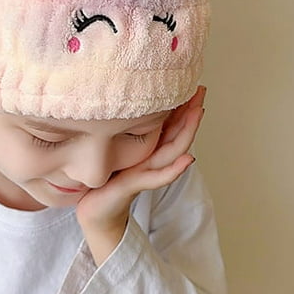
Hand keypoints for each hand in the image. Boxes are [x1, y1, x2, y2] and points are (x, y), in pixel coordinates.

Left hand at [76, 86, 205, 264]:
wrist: (93, 209)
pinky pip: (157, 176)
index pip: (170, 124)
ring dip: (187, 131)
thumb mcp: (115, 147)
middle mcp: (151, 159)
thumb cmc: (106, 177)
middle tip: (201, 91)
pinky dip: (174, 169)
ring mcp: (145, 171)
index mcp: (147, 148)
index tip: (193, 85)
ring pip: (172, 150)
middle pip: (177, 134)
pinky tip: (188, 159)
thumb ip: (124, 129)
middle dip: (190, 113)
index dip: (182, 106)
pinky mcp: (135, 184)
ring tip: (198, 112)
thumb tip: (125, 101)